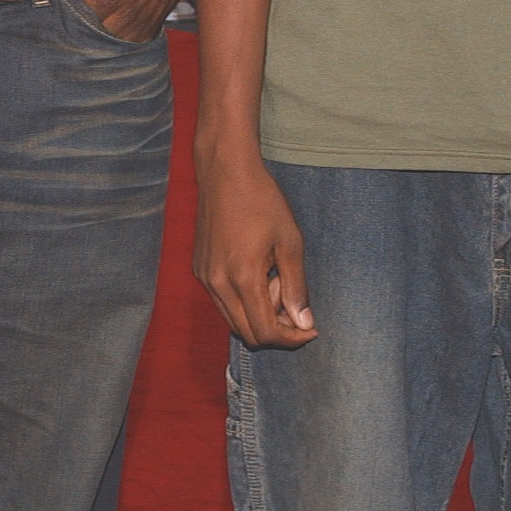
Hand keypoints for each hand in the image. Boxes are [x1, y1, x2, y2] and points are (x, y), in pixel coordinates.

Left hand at [73, 0, 195, 40]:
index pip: (75, 20)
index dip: (63, 14)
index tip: (59, 2)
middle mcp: (126, 12)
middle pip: (93, 38)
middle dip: (80, 28)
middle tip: (75, 14)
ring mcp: (144, 18)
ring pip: (115, 43)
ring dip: (102, 35)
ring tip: (93, 22)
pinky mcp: (158, 18)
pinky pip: (136, 39)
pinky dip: (123, 36)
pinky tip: (116, 25)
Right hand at [194, 146, 315, 348]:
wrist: (225, 172)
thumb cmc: (262, 201)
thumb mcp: (290, 242)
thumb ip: (296, 287)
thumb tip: (304, 323)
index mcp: (242, 278)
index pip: (264, 332)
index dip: (291, 338)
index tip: (310, 329)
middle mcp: (217, 284)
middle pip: (247, 333)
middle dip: (276, 329)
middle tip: (294, 303)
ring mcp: (205, 277)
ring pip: (233, 320)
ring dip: (258, 315)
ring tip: (276, 282)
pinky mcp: (200, 269)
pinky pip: (222, 301)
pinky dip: (243, 301)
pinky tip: (258, 273)